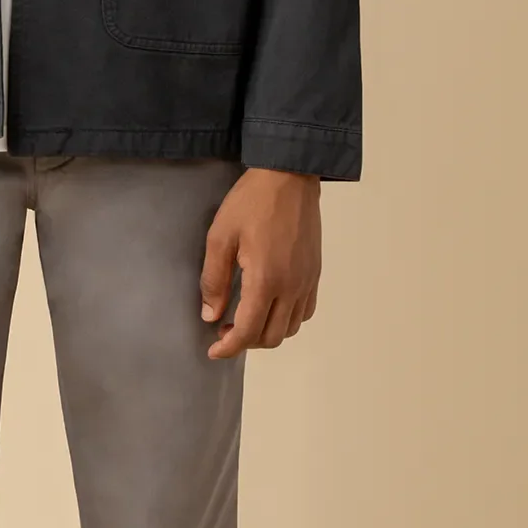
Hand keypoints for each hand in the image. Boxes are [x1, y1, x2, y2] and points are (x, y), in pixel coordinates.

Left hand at [198, 168, 322, 358]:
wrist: (290, 176)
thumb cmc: (250, 203)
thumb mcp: (220, 237)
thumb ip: (214, 280)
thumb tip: (211, 316)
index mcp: (266, 280)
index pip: (248, 330)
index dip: (229, 347)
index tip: (213, 351)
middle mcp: (292, 287)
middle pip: (271, 336)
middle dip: (246, 342)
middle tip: (224, 330)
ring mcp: (307, 281)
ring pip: (290, 328)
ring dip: (266, 332)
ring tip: (245, 319)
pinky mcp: (315, 273)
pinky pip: (305, 312)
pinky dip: (286, 319)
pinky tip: (269, 306)